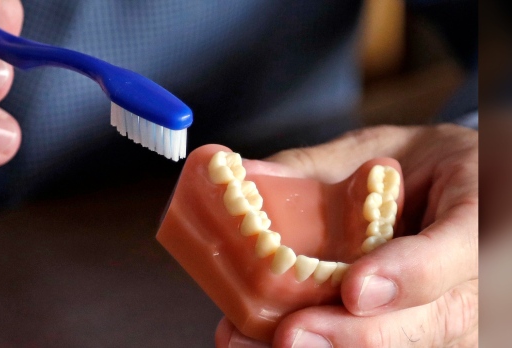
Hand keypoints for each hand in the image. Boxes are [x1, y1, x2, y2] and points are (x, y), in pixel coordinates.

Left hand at [215, 124, 477, 346]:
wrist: (453, 190)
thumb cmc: (417, 165)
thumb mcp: (378, 147)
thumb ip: (320, 167)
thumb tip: (240, 179)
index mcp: (480, 207)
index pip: (465, 246)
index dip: (411, 274)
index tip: (354, 288)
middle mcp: (480, 275)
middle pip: (433, 320)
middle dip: (357, 336)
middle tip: (291, 336)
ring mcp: (460, 313)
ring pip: (410, 346)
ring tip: (258, 344)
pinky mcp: (428, 331)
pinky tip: (269, 344)